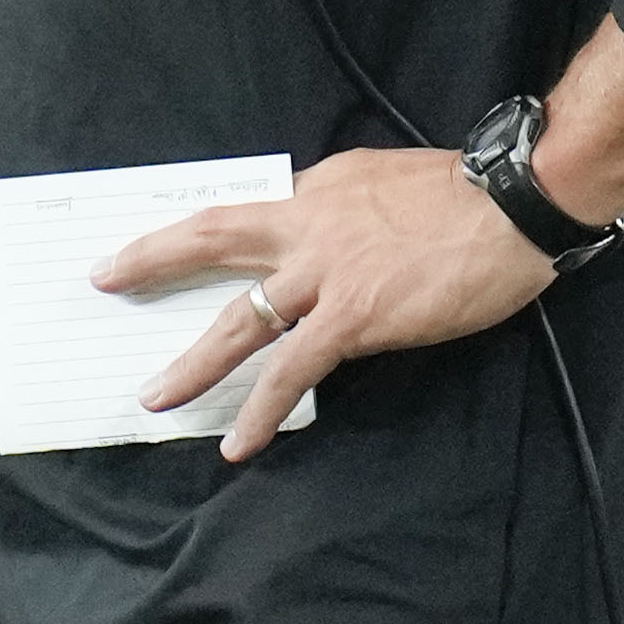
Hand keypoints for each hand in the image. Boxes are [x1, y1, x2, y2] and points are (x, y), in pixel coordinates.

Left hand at [89, 147, 557, 463]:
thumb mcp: (381, 182)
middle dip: (152, 260)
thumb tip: (315, 233)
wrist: (516, 204)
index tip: (153, 236)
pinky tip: (242, 441)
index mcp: (315, 190)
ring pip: (239, 320)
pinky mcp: (354, 316)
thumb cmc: (465, 195)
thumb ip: (339, 208)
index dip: (193, 225)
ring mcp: (326, 272)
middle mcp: (307, 224)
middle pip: (212, 238)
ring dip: (193, 363)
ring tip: (157, 397)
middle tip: (106, 278)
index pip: (240, 209)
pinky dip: (262, 408)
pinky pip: (292, 369)